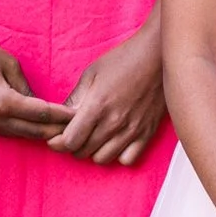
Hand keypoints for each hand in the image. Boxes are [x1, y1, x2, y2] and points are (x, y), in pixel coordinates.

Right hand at [0, 24, 73, 141]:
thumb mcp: (7, 62)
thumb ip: (25, 86)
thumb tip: (36, 102)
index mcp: (4, 102)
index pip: (41, 114)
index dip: (61, 116)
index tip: (78, 115)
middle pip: (33, 131)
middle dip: (55, 130)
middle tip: (75, 128)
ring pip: (19, 135)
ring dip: (39, 133)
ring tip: (58, 130)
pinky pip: (4, 132)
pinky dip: (21, 130)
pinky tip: (33, 127)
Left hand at [52, 26, 165, 165]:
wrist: (158, 56)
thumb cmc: (123, 60)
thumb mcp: (92, 73)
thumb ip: (75, 98)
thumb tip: (61, 116)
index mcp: (96, 106)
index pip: (70, 141)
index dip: (59, 142)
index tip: (57, 137)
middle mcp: (113, 122)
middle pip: (83, 152)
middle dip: (74, 145)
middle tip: (76, 134)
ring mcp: (132, 130)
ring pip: (103, 159)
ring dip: (94, 151)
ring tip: (94, 137)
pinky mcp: (147, 133)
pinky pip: (127, 159)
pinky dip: (118, 155)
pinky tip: (115, 141)